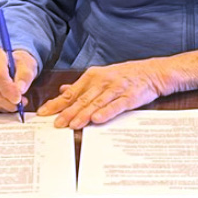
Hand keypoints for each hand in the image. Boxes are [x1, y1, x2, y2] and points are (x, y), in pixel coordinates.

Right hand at [0, 47, 37, 112]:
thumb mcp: (27, 64)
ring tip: (17, 101)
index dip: (8, 89)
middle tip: (20, 103)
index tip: (17, 98)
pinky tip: (8, 100)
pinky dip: (0, 105)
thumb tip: (20, 89)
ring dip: (5, 105)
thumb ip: (25, 75)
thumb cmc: (18, 62)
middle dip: (7, 101)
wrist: (11, 63)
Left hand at [37, 49, 197, 128]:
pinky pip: (116, 105)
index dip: (57, 103)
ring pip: (97, 103)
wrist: (153, 72)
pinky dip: (106, 112)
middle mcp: (103, 81)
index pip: (72, 93)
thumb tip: (62, 90)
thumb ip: (82, 86)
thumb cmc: (126, 76)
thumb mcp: (102, 77)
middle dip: (67, 112)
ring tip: (72, 125)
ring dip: (83, 114)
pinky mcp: (130, 96)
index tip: (44, 113)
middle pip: (82, 99)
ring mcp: (117, 88)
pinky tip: (97, 119)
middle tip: (55, 124)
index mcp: (94, 76)